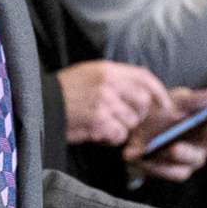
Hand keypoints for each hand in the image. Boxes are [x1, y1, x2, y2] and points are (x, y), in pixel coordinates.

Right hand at [58, 60, 172, 146]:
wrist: (40, 105)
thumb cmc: (65, 92)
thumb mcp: (89, 74)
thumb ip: (115, 79)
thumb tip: (140, 92)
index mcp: (107, 69)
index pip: (144, 77)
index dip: (159, 92)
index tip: (166, 104)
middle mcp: (108, 83)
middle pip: (143, 102)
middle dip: (137, 115)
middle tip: (121, 119)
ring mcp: (104, 102)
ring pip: (131, 121)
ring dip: (121, 128)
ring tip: (102, 124)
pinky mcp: (98, 121)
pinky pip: (119, 134)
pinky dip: (110, 138)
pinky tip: (97, 133)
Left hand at [123, 86, 206, 183]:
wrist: (135, 128)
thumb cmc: (161, 113)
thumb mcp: (176, 101)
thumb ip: (196, 99)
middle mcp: (206, 142)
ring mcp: (193, 158)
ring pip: (195, 158)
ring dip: (185, 152)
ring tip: (173, 147)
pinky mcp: (177, 171)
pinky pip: (175, 172)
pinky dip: (163, 166)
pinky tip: (152, 158)